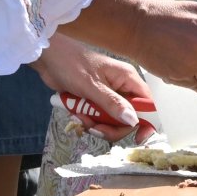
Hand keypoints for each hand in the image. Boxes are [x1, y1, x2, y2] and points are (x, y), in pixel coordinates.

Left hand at [32, 35, 156, 142]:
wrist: (48, 58)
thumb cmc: (71, 65)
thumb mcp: (91, 86)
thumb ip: (112, 104)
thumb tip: (133, 121)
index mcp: (128, 78)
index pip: (148, 104)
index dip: (146, 121)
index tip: (137, 137)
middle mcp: (122, 87)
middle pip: (129, 118)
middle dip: (112, 127)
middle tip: (95, 129)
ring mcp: (108, 95)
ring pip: (112, 121)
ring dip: (97, 125)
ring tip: (80, 119)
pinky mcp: (95, 101)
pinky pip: (99, 119)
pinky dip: (88, 121)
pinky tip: (76, 115)